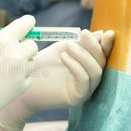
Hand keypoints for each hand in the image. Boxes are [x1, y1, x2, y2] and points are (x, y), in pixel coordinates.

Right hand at [0, 15, 37, 130]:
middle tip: (6, 52)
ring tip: (3, 67)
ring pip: (32, 61)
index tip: (21, 28)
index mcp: (2, 41)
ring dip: (23, 61)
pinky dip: (21, 76)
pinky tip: (4, 80)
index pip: (26, 23)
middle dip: (23, 45)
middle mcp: (16, 55)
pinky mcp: (21, 88)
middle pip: (32, 44)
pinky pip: (29, 77)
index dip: (25, 24)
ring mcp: (21, 73)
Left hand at [0, 30, 114, 130]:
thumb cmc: (42, 65)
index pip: (102, 54)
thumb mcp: (61, 49)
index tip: (106, 32)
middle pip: (101, 62)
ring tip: (69, 45)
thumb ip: (79, 42)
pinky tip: (64, 56)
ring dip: (84, 55)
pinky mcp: (77, 98)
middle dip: (94, 46)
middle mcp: (90, 78)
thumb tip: (101, 33)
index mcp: (88, 65)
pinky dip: (76, 66)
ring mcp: (85, 89)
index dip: (106, 43)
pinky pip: (84, 80)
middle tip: (84, 33)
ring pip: (95, 71)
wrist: (24, 82)